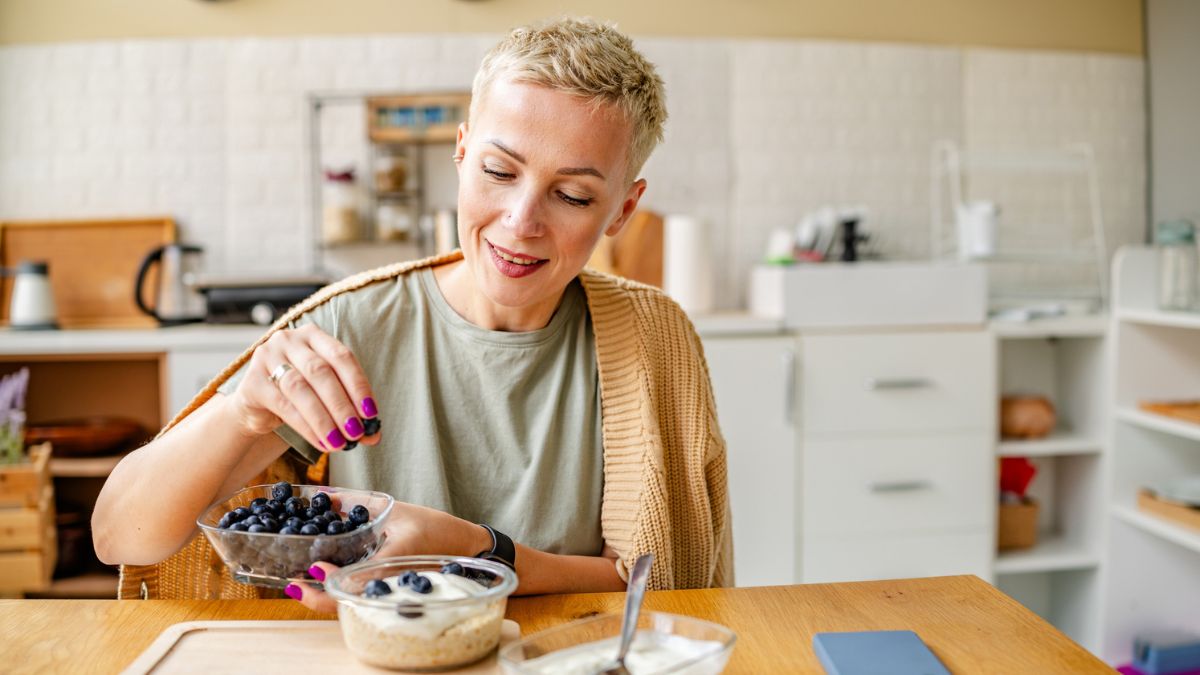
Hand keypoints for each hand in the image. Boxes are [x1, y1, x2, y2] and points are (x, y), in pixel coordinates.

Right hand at [227, 323, 380, 451]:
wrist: (258, 407)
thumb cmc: (300, 397)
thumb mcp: (327, 397)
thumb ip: (350, 410)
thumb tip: (374, 435)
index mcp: (314, 336)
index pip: (342, 356)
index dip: (358, 385)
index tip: (371, 413)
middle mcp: (289, 340)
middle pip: (320, 372)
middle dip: (342, 405)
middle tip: (356, 432)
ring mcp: (267, 357)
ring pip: (300, 388)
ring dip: (324, 419)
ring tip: (339, 442)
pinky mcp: (252, 382)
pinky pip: (283, 406)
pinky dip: (306, 427)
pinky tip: (321, 441)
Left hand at [285, 503, 492, 612]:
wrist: (464, 546)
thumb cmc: (435, 528)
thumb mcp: (396, 509)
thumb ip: (359, 502)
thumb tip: (325, 495)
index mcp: (391, 562)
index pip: (354, 580)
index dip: (329, 582)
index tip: (312, 570)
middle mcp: (387, 582)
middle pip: (345, 602)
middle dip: (316, 597)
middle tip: (293, 585)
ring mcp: (388, 590)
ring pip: (349, 603)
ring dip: (324, 596)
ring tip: (301, 582)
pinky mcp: (388, 590)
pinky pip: (358, 596)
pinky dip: (338, 591)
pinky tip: (326, 579)